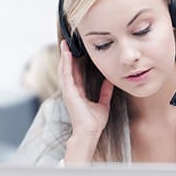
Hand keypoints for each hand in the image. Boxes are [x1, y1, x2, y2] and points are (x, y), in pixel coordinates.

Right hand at [58, 40, 113, 158]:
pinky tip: (67, 54)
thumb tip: (110, 80)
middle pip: (67, 69)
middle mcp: (71, 91)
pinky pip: (66, 74)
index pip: (75, 74)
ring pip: (64, 69)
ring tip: (65, 44)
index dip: (74, 62)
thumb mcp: (103, 103)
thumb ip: (105, 92)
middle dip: (67, 56)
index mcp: (78, 93)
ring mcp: (68, 91)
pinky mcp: (68, 92)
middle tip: (67, 43)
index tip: (76, 51)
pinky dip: (66, 63)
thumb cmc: (94, 122)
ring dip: (64, 56)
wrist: (90, 132)